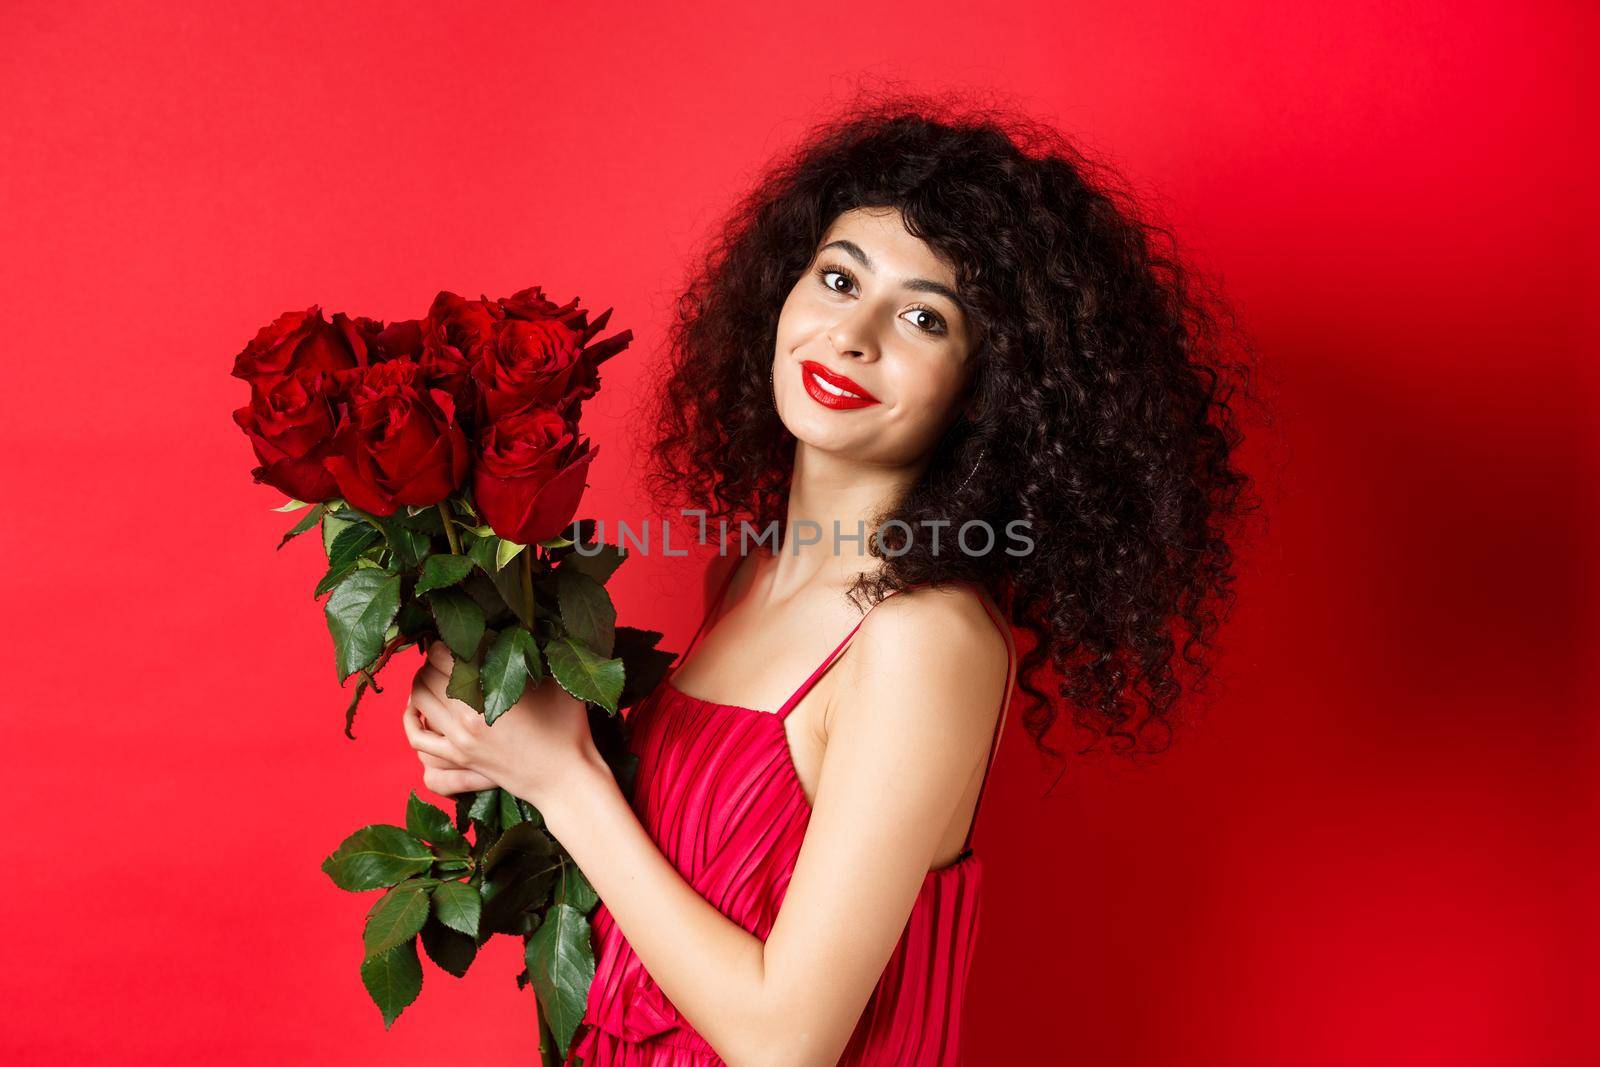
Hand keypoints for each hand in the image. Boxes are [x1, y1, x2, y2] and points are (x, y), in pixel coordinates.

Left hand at [402, 639, 598, 809]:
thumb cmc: (567, 728)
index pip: (447, 655)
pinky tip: (415, 707)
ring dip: (419, 682)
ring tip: (430, 673)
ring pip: (419, 700)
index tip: (455, 637)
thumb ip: (533, 655)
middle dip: (432, 659)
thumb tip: (519, 629)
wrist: (566, 779)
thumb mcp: (555, 682)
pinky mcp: (459, 758)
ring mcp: (459, 739)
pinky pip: (418, 738)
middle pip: (429, 674)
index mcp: (488, 691)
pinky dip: (410, 719)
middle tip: (444, 652)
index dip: (446, 641)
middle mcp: (466, 714)